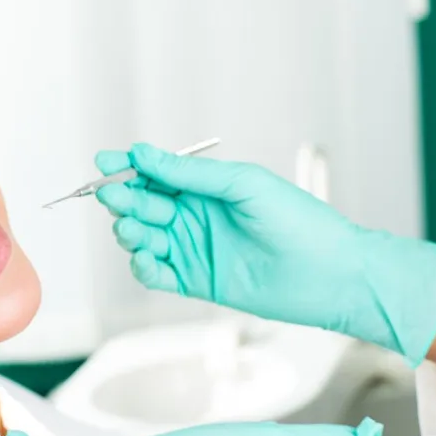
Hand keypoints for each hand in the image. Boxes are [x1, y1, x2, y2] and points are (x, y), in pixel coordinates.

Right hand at [95, 143, 435, 364]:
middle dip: (125, 200)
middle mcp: (195, 217)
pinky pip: (157, 274)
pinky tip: (145, 258)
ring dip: (132, 232)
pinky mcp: (195, 282)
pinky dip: (144, 266)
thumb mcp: (242, 185)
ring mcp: (193, 250)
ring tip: (134, 230)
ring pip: (144, 238)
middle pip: (143, 205)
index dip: (127, 168)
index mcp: (206, 188)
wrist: (330, 273)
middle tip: (115, 198)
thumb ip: (190, 173)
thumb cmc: (298, 221)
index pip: (155, 175)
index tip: (104, 161)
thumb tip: (143, 154)